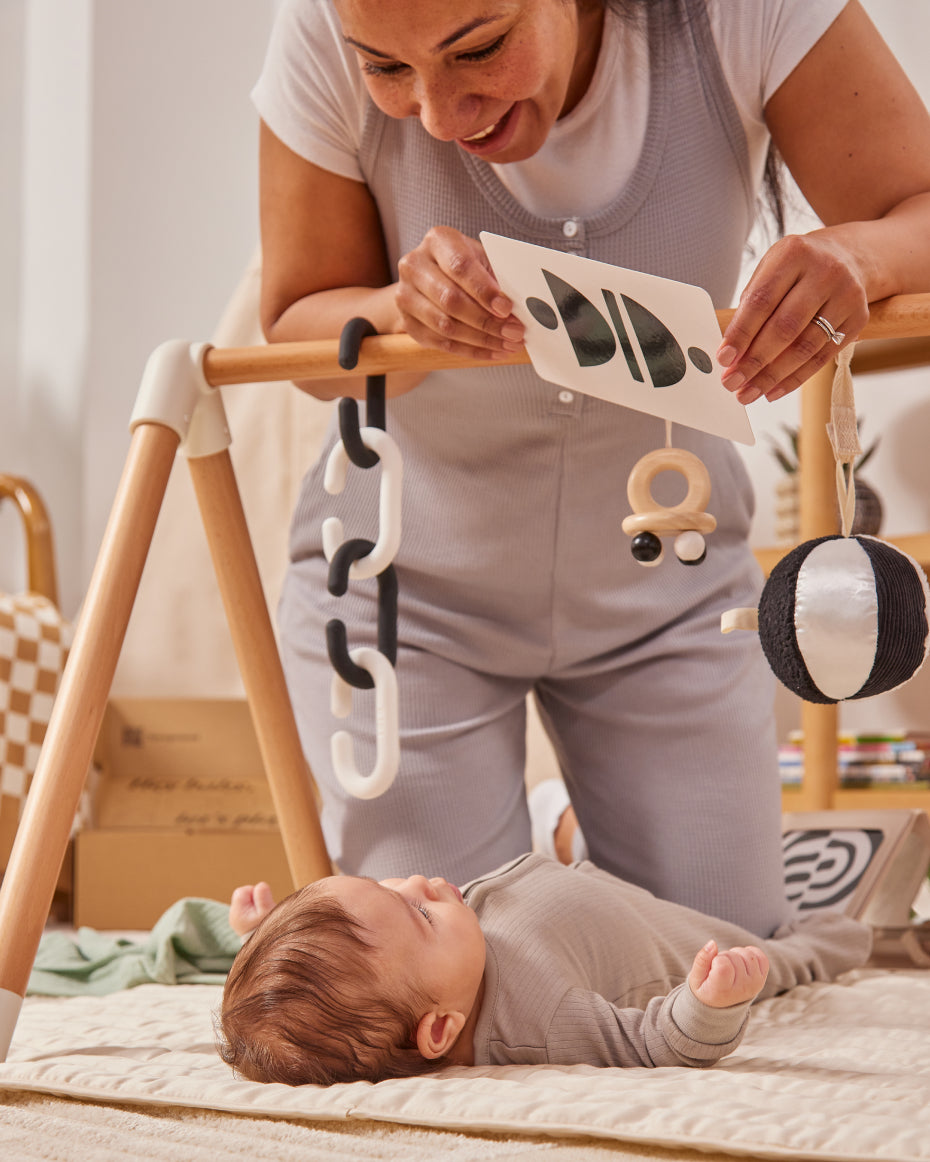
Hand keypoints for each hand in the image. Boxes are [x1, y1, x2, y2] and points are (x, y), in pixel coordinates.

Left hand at [229, 881, 275, 936]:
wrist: (267, 946)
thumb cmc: (268, 928)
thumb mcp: (267, 911)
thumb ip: (263, 897)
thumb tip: (260, 885)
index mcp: (237, 913)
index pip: (242, 891)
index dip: (254, 892)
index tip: (261, 904)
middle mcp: (233, 915)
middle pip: (242, 894)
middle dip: (253, 897)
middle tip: (262, 908)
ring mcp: (236, 918)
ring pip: (245, 900)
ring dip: (254, 902)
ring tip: (260, 914)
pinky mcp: (240, 920)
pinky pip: (246, 907)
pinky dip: (253, 908)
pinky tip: (258, 917)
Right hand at [395, 226, 525, 359]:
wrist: (431, 280)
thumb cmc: (464, 268)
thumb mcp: (482, 260)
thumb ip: (498, 277)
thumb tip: (525, 303)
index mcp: (437, 241)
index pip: (460, 266)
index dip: (484, 290)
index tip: (507, 308)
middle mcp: (414, 265)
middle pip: (451, 300)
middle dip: (487, 321)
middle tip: (514, 332)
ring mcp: (405, 295)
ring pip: (446, 325)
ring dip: (482, 339)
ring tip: (507, 344)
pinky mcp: (407, 322)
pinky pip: (442, 343)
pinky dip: (472, 351)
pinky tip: (493, 351)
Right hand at [688, 940, 768, 1007]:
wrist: (721, 1006)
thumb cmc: (705, 989)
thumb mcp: (695, 978)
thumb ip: (701, 960)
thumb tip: (713, 943)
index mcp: (722, 990)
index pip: (724, 965)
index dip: (716, 959)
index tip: (713, 968)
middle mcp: (742, 989)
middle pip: (734, 957)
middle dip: (724, 956)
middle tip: (719, 968)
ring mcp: (754, 984)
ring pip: (748, 955)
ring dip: (736, 954)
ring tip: (729, 965)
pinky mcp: (761, 980)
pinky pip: (761, 957)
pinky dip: (751, 953)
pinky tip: (741, 961)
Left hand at [717, 230, 868, 404]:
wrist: (850, 257)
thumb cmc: (798, 268)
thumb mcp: (772, 269)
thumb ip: (751, 306)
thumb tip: (731, 354)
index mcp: (794, 254)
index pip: (762, 300)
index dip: (741, 333)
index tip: (724, 359)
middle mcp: (825, 271)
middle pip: (785, 327)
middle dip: (754, 361)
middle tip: (732, 382)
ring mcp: (846, 295)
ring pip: (805, 347)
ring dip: (772, 376)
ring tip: (749, 392)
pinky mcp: (858, 318)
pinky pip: (822, 357)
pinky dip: (794, 378)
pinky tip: (773, 390)